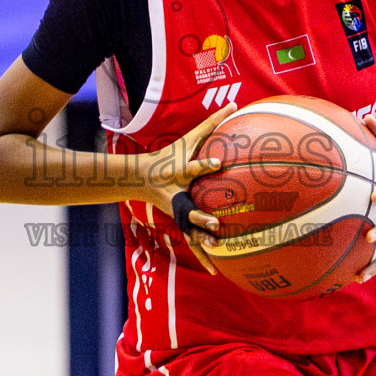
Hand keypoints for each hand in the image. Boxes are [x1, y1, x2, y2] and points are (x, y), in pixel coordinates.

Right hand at [143, 104, 235, 272]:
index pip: (194, 167)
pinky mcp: (181, 223)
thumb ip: (211, 123)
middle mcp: (179, 195)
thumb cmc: (171, 156)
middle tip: (217, 224)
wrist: (142, 178)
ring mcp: (179, 212)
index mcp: (181, 173)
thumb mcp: (189, 138)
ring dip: (203, 241)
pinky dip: (205, 256)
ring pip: (191, 231)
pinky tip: (216, 272)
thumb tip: (233, 103)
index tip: (219, 162)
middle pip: (190, 208)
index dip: (205, 164)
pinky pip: (195, 241)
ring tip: (217, 253)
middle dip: (202, 216)